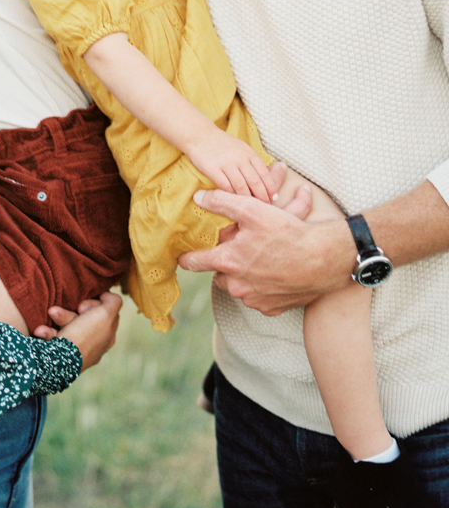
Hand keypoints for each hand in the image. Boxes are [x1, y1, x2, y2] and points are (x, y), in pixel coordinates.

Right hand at [38, 291, 121, 369]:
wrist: (60, 361)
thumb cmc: (84, 336)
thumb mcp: (106, 314)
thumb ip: (113, 302)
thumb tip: (108, 295)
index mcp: (107, 337)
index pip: (106, 314)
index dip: (96, 304)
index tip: (85, 306)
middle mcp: (92, 345)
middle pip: (84, 319)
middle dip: (73, 310)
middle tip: (74, 308)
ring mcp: (76, 350)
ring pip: (67, 326)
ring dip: (58, 317)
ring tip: (51, 312)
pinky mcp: (59, 354)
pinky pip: (53, 337)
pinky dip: (47, 332)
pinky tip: (41, 330)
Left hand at [178, 187, 354, 314]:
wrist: (325, 261)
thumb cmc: (289, 234)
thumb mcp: (253, 209)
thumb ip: (221, 202)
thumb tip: (198, 198)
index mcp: (227, 262)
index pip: (193, 262)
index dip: (187, 256)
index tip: (183, 254)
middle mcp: (236, 285)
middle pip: (219, 272)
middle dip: (226, 260)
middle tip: (242, 246)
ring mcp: (254, 299)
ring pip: (238, 284)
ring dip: (244, 273)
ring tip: (261, 256)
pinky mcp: (271, 308)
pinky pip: (257, 296)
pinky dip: (262, 285)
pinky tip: (274, 271)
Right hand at [185, 127, 281, 201]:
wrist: (200, 135)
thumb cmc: (221, 143)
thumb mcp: (241, 148)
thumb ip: (251, 161)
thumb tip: (263, 178)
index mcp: (248, 153)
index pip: (264, 172)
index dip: (270, 186)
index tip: (273, 197)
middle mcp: (239, 159)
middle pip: (255, 181)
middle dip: (262, 195)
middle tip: (265, 206)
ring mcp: (226, 164)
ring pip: (241, 185)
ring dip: (247, 198)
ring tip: (250, 207)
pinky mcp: (213, 169)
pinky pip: (224, 185)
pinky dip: (230, 194)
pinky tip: (232, 201)